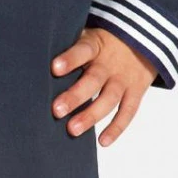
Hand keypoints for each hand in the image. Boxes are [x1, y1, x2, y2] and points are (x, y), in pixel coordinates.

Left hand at [51, 26, 157, 146]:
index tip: (54, 68)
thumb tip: (35, 56)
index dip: (70, 59)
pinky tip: (102, 142)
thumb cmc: (102, 41)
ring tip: (73, 130)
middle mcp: (110, 62)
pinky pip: (128, 111)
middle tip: (56, 110)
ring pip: (109, 99)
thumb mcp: (88, 36)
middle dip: (75, 96)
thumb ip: (70, 46)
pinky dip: (116, 128)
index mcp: (96, 45)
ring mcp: (124, 78)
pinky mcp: (136, 91)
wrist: (142, 38)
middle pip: (94, 80)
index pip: (83, 50)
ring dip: (91, 115)